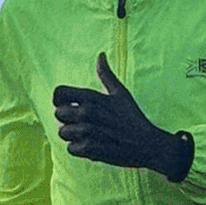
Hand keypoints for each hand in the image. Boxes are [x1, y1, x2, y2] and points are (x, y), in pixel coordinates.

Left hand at [53, 53, 181, 172]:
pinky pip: (70, 149)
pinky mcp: (90, 149)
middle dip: (67, 119)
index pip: (59, 93)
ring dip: (72, 136)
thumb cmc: (133, 118)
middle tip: (81, 124)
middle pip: (58, 114)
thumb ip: (106, 74)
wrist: (147, 144)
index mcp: (91, 97)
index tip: (66, 106)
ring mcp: (87, 132)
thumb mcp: (120, 92)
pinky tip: (91, 146)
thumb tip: (100, 55)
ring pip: (62, 132)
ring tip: (86, 136)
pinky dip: (78, 150)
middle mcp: (86, 113)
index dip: (59, 100)